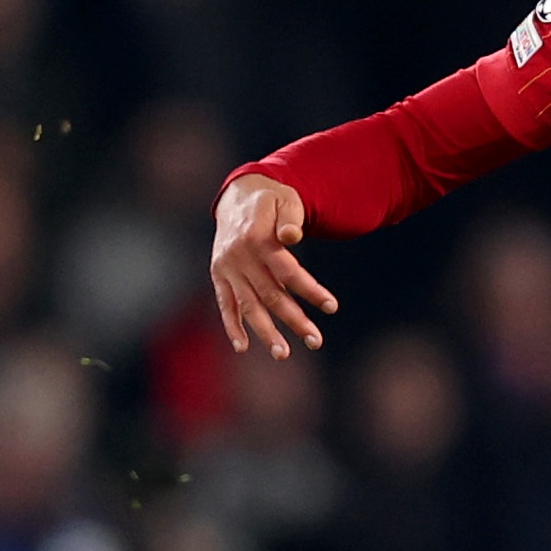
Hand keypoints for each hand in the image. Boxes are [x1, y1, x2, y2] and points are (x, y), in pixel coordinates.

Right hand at [210, 173, 338, 358]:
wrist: (238, 196)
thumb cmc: (271, 201)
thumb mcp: (284, 201)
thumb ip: (289, 219)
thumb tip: (292, 237)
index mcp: (257, 237)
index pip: (288, 270)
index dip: (310, 290)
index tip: (331, 306)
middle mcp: (239, 256)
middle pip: (270, 294)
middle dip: (294, 320)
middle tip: (316, 341)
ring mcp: (226, 268)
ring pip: (248, 305)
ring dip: (265, 331)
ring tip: (283, 354)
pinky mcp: (218, 276)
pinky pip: (225, 304)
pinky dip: (232, 326)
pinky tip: (243, 347)